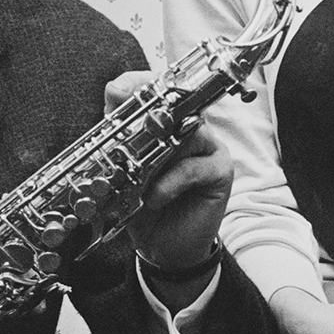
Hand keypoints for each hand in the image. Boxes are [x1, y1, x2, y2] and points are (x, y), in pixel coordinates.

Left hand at [107, 71, 235, 273]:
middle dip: (143, 126)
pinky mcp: (220, 170)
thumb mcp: (123, 169)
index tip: (118, 91)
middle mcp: (190, 128)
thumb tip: (114, 88)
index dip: (139, 84)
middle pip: (172, 109)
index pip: (157, 90)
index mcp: (166, 123)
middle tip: (123, 143)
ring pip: (184, 134)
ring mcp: (208, 147)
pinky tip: (155, 199)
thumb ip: (119, 132)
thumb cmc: (143, 206)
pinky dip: (168, 183)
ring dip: (154, 159)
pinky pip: (192, 167)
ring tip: (136, 181)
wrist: (163, 248)